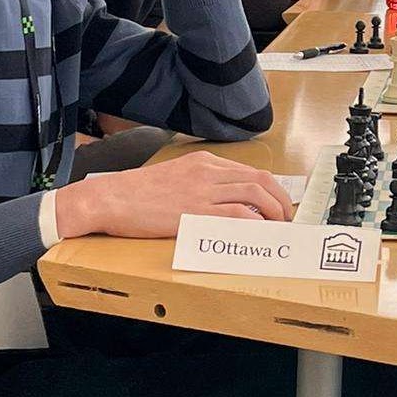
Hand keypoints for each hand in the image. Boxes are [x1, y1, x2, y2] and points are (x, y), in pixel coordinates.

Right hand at [55, 150, 294, 238]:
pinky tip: (259, 234)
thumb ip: (199, 185)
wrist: (110, 198)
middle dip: (280, 200)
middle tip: (286, 219)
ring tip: (278, 228)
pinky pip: (237, 213)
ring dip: (274, 212)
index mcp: (203, 162)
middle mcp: (208, 172)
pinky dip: (255, 223)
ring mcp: (203, 190)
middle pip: (260, 180)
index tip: (278, 204)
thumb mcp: (174, 178)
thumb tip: (223, 203)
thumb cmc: (136, 194)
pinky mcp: (196, 210)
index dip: (270, 189)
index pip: (249, 171)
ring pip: (255, 193)